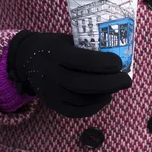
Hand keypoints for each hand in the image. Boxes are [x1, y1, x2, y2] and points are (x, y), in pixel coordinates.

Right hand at [7, 30, 131, 117]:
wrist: (25, 58)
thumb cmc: (53, 46)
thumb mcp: (67, 40)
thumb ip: (86, 48)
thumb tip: (116, 57)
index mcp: (57, 53)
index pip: (84, 61)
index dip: (105, 63)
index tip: (119, 63)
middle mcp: (52, 74)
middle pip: (85, 84)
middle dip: (111, 83)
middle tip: (126, 80)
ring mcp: (50, 91)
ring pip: (82, 99)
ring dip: (104, 94)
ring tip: (116, 87)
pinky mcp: (51, 104)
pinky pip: (75, 111)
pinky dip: (93, 107)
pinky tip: (104, 98)